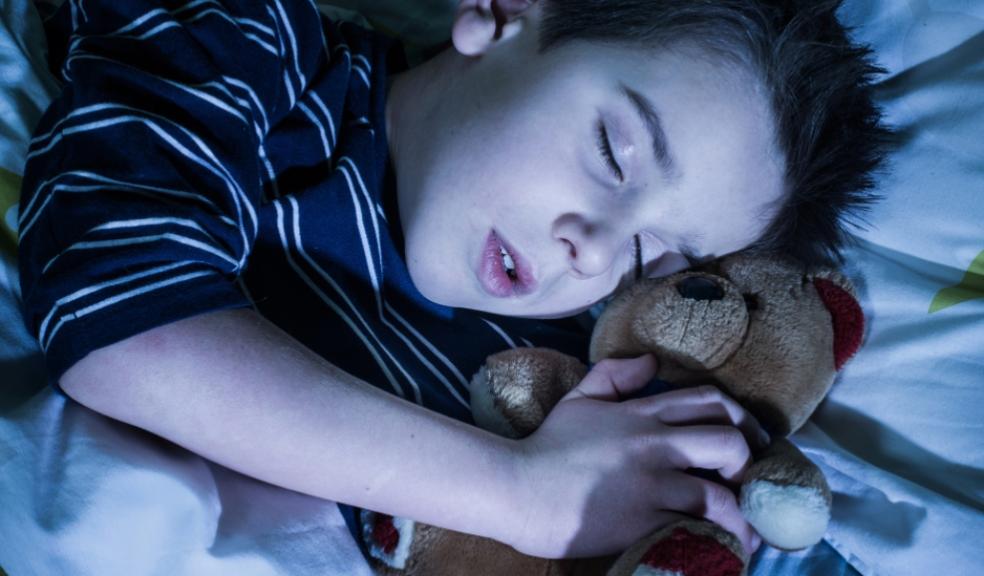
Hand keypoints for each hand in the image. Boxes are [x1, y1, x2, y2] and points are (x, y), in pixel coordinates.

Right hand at [505, 355, 765, 558]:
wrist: (516, 488)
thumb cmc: (545, 447)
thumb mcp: (578, 399)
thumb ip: (613, 375)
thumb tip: (651, 362)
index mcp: (641, 414)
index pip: (708, 401)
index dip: (741, 417)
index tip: (751, 438)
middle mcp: (654, 444)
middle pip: (728, 442)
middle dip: (749, 463)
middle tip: (750, 482)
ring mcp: (650, 484)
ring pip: (720, 494)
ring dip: (743, 516)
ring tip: (749, 532)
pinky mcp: (643, 520)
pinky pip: (695, 530)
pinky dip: (716, 540)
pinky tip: (723, 548)